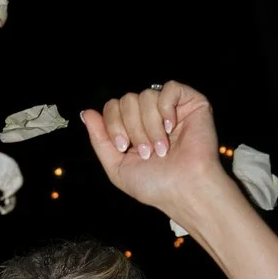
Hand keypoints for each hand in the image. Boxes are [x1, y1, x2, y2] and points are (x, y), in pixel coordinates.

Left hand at [80, 81, 225, 215]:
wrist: (185, 190)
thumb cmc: (155, 184)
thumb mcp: (116, 167)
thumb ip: (99, 140)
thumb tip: (86, 113)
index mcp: (133, 128)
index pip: (112, 107)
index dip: (113, 125)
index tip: (123, 147)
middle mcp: (150, 116)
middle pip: (127, 100)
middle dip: (132, 128)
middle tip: (146, 152)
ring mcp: (171, 108)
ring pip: (146, 95)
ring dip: (150, 126)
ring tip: (162, 148)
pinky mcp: (191, 102)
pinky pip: (169, 88)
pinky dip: (166, 109)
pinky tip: (172, 127)